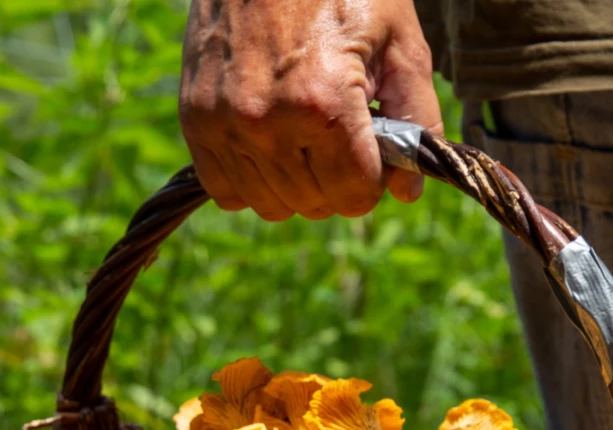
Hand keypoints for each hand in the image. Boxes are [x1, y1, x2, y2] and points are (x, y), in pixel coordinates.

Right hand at [180, 0, 441, 220]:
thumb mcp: (401, 42)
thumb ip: (416, 118)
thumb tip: (408, 190)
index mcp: (323, 103)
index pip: (355, 194)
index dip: (374, 179)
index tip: (373, 150)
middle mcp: (268, 122)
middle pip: (316, 203)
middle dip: (339, 181)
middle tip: (340, 134)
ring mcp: (224, 123)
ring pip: (273, 205)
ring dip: (297, 185)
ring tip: (305, 137)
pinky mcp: (196, 119)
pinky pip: (226, 190)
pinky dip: (252, 181)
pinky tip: (270, 146)